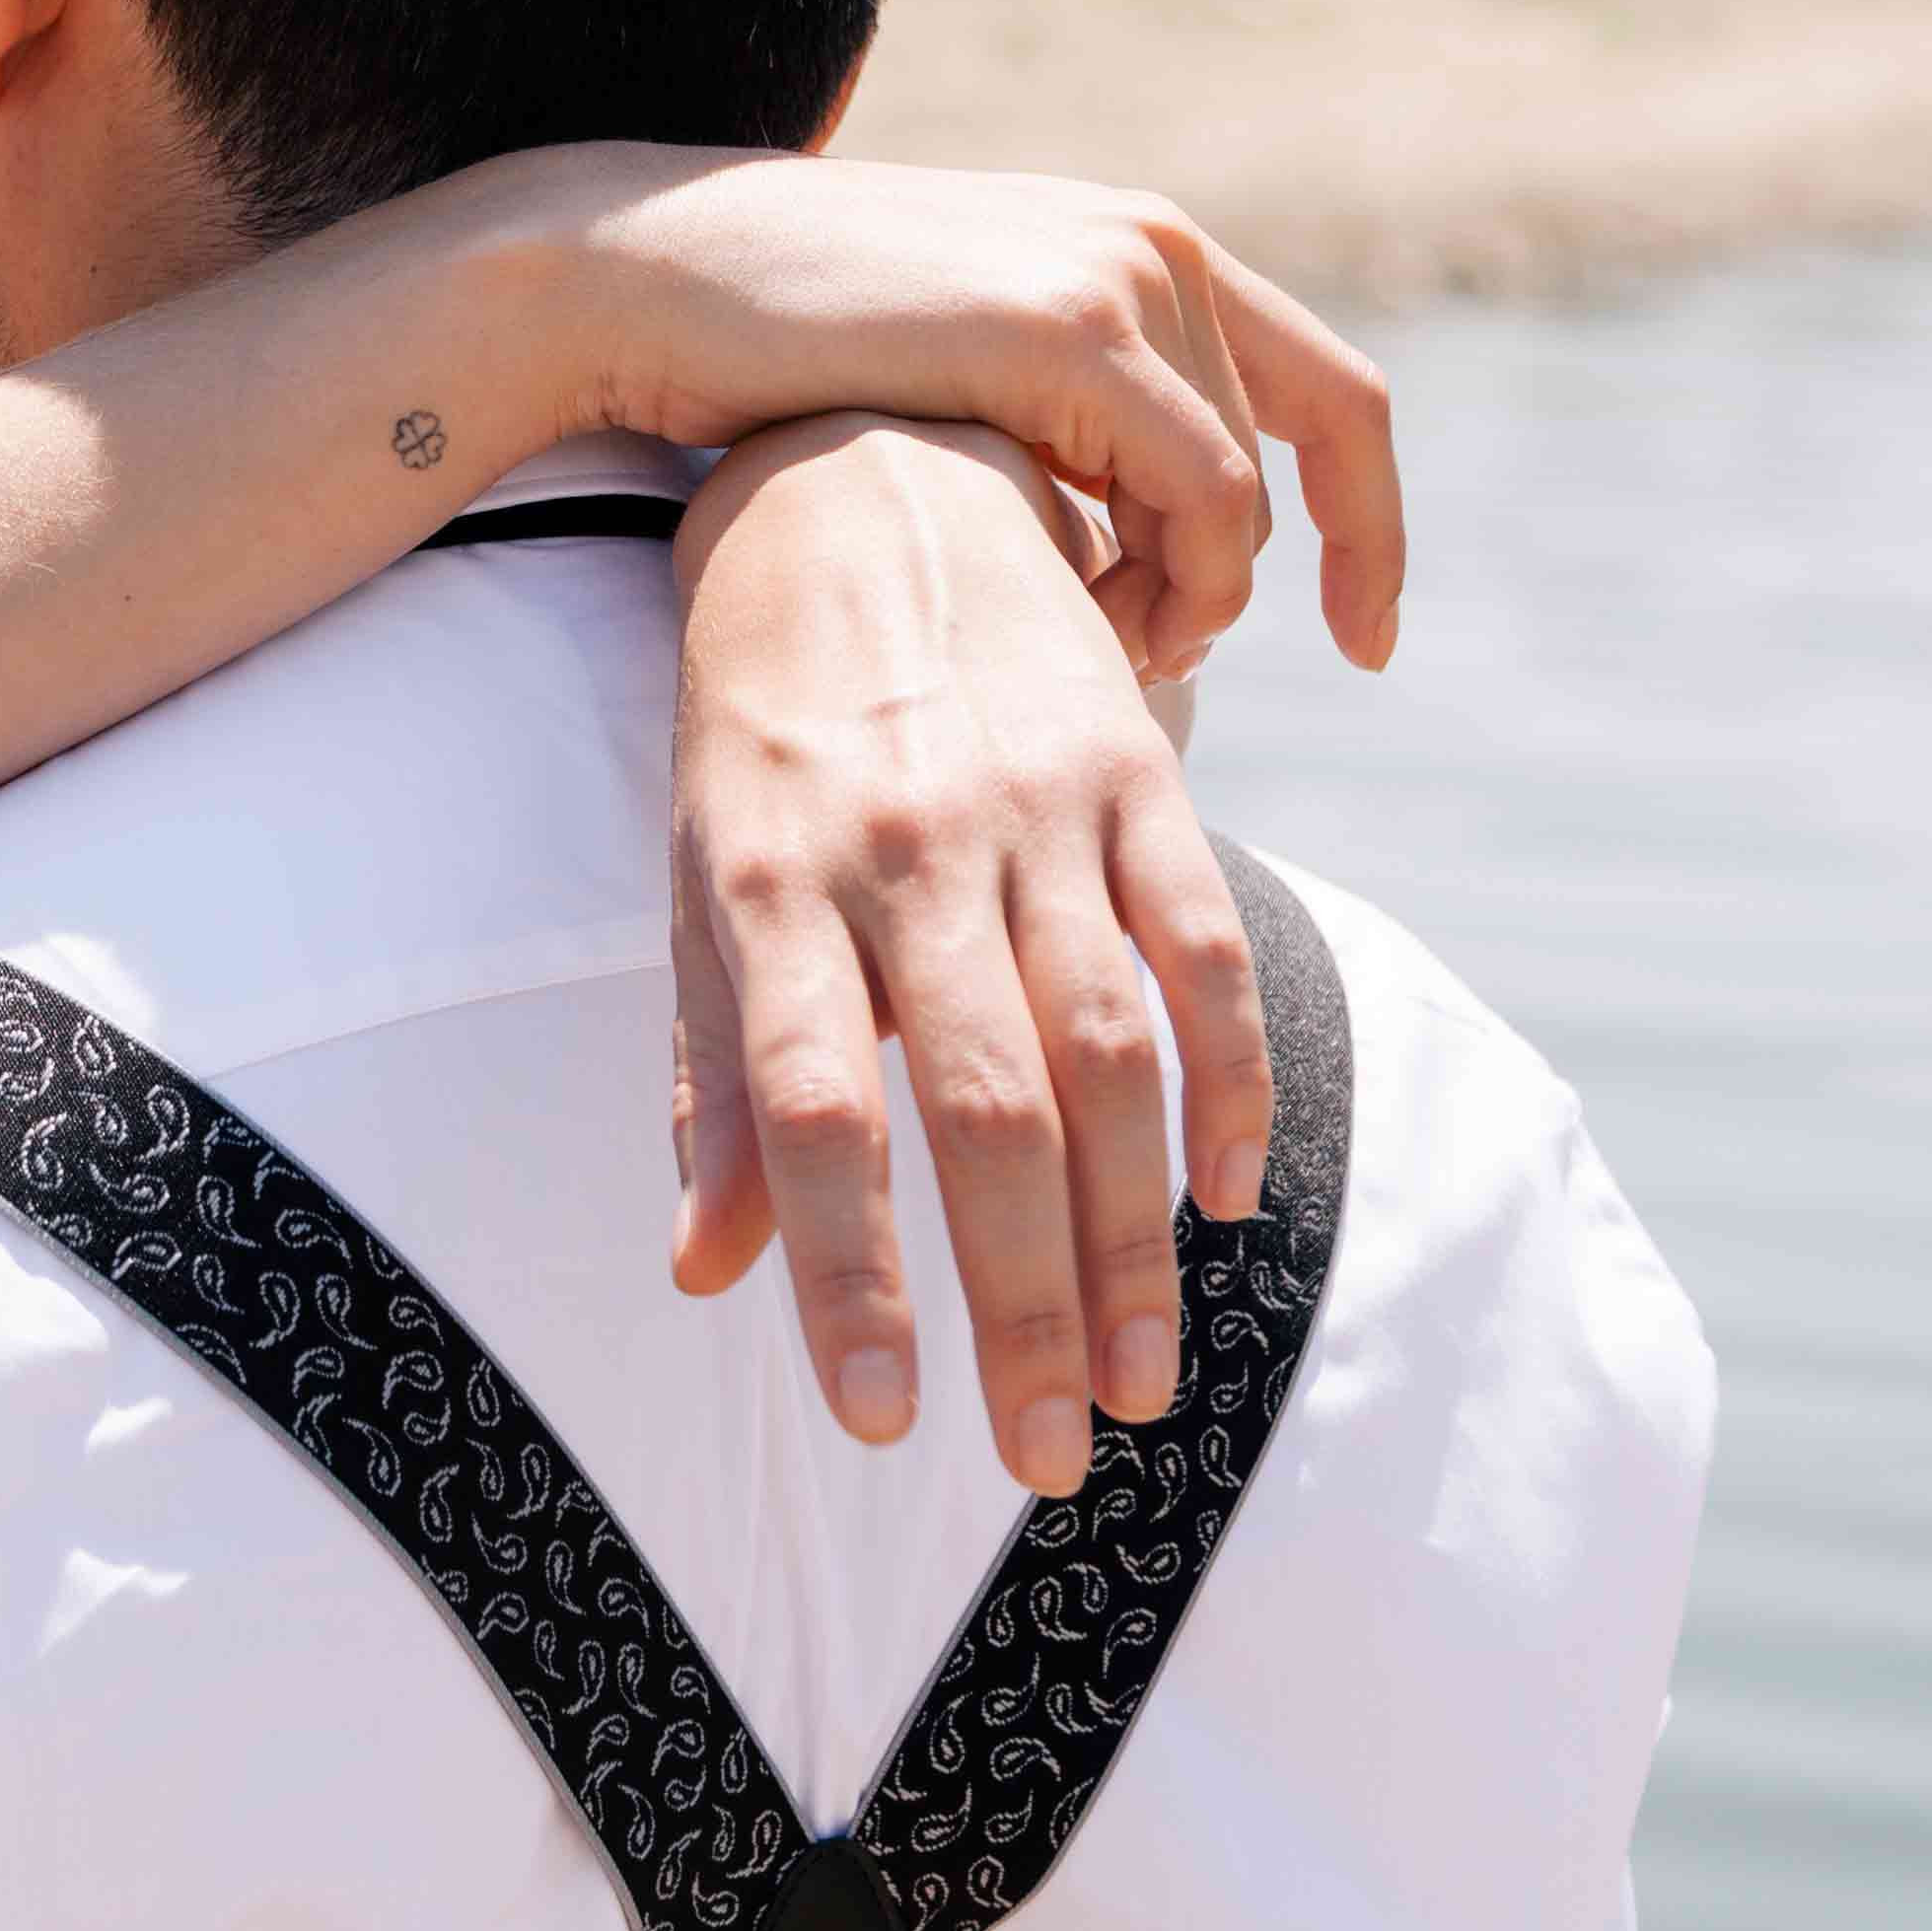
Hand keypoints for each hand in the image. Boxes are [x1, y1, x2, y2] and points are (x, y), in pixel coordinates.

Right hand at [539, 149, 1403, 684]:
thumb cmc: (777, 358)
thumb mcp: (963, 380)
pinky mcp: (1071, 330)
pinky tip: (1067, 614)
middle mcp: (1157, 243)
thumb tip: (1142, 549)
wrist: (649, 282)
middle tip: (1153, 669)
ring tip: (1069, 634)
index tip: (1366, 643)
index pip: (1331, 394)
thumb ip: (1067, 425)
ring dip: (1180, 597)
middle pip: (1299, 457)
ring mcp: (1121, 275)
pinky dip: (1163, 584)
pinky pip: (1201, 501)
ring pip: (1243, 498)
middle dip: (1242, 588)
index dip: (1367, 526)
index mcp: (1141, 247)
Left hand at [666, 417, 1280, 1494]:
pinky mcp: (1136, 769)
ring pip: (1108, 1047)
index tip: (883, 1419)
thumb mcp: (700, 881)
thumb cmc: (763, 726)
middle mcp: (905, 851)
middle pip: (982, 1103)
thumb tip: (708, 1271)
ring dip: (1132, 1233)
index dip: (849, 1271)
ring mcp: (1034, 806)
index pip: (815, 1108)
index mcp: (769, 884)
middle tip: (1046, 1457)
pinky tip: (1230, 1201)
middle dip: (1021, 1297)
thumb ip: (717, 1078)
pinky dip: (1232, 1079)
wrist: (866, 473)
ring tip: (1138, 1380)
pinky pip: (1204, 941)